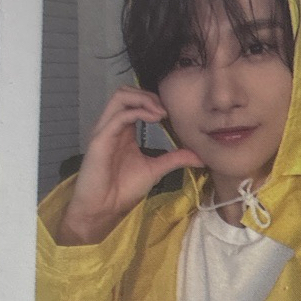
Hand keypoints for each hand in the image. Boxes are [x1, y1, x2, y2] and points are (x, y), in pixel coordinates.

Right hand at [54, 89, 203, 245]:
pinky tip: (154, 119)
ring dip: (143, 98)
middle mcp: (112, 126)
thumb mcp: (155, 169)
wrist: (105, 208)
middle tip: (167, 110)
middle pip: (125, 92)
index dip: (153, 100)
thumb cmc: (123, 189)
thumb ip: (174, 158)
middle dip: (148, 95)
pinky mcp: (100, 139)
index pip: (134, 101)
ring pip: (120, 96)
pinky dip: (139, 112)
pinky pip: (119, 116)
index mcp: (123, 130)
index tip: (172, 113)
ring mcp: (105, 130)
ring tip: (161, 112)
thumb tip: (200, 156)